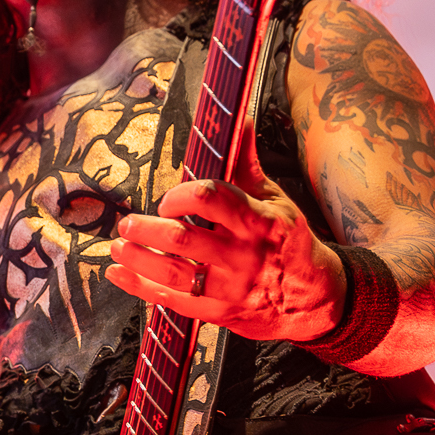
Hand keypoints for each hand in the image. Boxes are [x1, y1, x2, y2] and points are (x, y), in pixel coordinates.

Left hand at [106, 125, 345, 343]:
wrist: (317, 299)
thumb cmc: (288, 243)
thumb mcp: (276, 200)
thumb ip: (247, 164)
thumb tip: (240, 121)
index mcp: (259, 220)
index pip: (212, 199)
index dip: (181, 195)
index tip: (167, 199)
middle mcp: (244, 254)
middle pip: (184, 239)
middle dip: (148, 229)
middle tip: (127, 222)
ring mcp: (231, 287)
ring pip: (174, 272)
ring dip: (138, 258)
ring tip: (118, 246)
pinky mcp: (220, 312)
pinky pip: (173, 301)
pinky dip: (140, 287)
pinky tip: (118, 273)